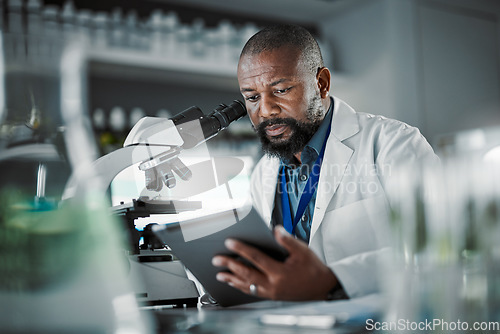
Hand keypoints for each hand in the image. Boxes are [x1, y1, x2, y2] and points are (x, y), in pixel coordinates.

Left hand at [211, 225, 337, 300]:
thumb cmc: (313, 268)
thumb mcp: (303, 251)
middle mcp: (273, 284)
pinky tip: (235, 284)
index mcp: (280, 272)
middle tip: (217, 259)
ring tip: (220, 274)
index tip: (229, 242)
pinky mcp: (272, 296)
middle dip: (230, 265)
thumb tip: (275, 230)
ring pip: (247, 285)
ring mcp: (271, 292)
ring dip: (232, 279)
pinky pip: (253, 292)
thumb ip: (287, 240)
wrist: (323, 288)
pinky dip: (241, 287)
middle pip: (246, 273)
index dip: (241, 249)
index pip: (256, 258)